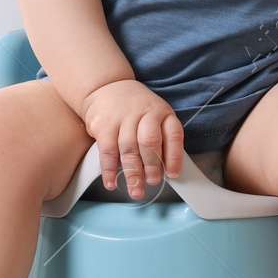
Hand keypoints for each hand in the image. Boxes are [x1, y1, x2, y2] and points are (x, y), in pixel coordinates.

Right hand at [79, 79, 185, 198]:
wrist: (107, 86)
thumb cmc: (136, 108)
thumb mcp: (155, 115)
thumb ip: (161, 138)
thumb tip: (165, 170)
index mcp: (162, 112)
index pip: (173, 135)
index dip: (174, 157)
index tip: (173, 174)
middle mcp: (144, 113)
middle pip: (149, 142)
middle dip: (152, 166)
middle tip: (152, 183)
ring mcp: (123, 118)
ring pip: (128, 149)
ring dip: (132, 173)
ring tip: (135, 190)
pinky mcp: (104, 125)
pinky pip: (107, 150)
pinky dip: (109, 169)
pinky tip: (111, 182)